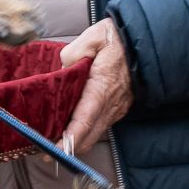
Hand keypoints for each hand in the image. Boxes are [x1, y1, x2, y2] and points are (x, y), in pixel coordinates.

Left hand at [57, 17, 132, 154]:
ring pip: (94, 134)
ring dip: (76, 141)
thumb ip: (73, 53)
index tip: (55, 150)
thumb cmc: (117, 39)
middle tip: (44, 152)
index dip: (70, 138)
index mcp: (102, 87)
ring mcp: (116, 109)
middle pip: (88, 136)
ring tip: (54, 142)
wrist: (144, 42)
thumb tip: (62, 68)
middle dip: (68, 149)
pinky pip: (100, 126)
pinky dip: (85, 132)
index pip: (85, 120)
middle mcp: (111, 104)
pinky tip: (71, 129)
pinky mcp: (118, 108)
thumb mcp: (94, 37)